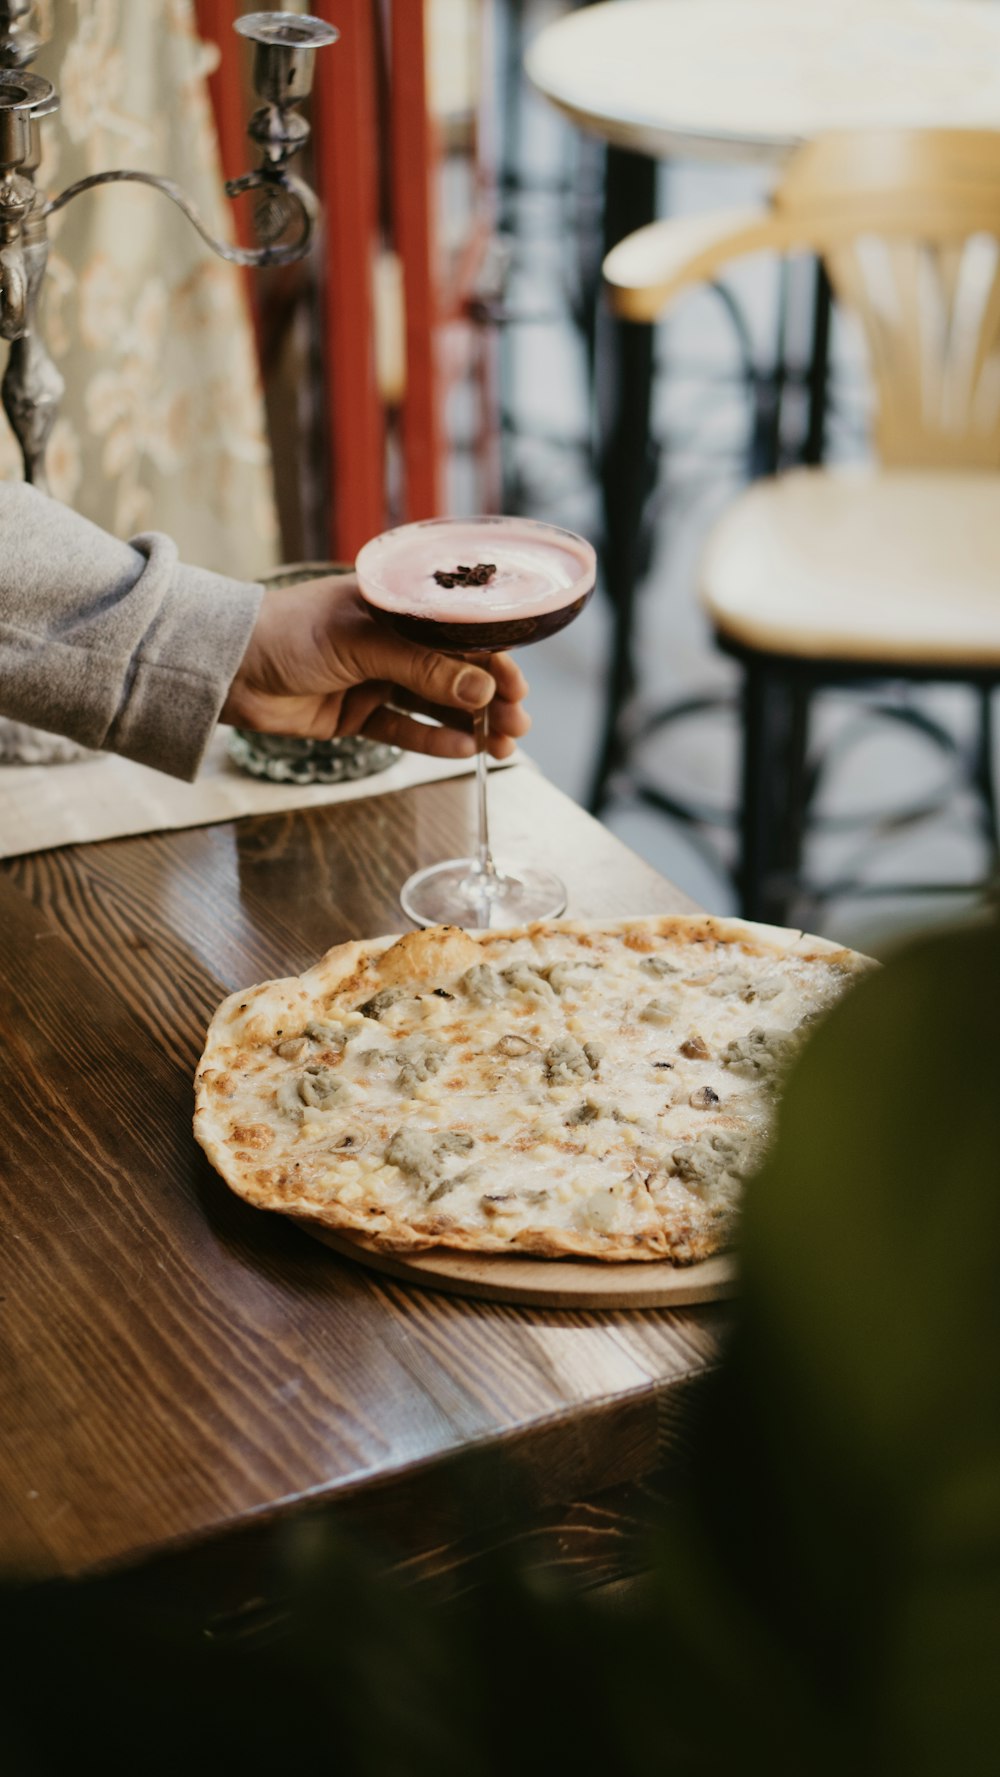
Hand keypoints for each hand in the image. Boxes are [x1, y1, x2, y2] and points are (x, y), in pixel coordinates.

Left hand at [221, 572, 530, 759]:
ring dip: (471, 723)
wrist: (228, 668)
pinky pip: (404, 729)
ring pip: (434, 704)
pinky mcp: (355, 715)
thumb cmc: (289, 633)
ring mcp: (374, 678)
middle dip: (490, 698)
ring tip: (503, 746)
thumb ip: (423, 667)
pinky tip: (465, 751)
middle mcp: (390, 640)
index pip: (459, 632)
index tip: (517, 687)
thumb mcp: (362, 641)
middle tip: (517, 725)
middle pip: (454, 671)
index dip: (493, 658)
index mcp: (395, 606)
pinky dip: (434, 741)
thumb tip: (482, 691)